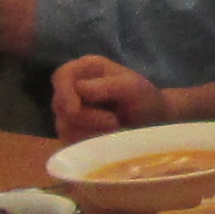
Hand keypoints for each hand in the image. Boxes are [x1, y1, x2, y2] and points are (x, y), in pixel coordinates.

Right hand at [48, 55, 177, 138]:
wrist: (154, 123)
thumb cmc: (145, 99)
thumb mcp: (134, 87)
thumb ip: (108, 86)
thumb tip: (80, 90)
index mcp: (85, 69)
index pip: (61, 76)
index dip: (65, 93)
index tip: (75, 110)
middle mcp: (73, 89)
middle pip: (60, 104)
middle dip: (85, 117)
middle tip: (114, 122)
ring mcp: (71, 113)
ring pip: (63, 126)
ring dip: (88, 132)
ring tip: (115, 130)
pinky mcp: (74, 134)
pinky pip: (70, 141)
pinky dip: (88, 143)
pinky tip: (106, 140)